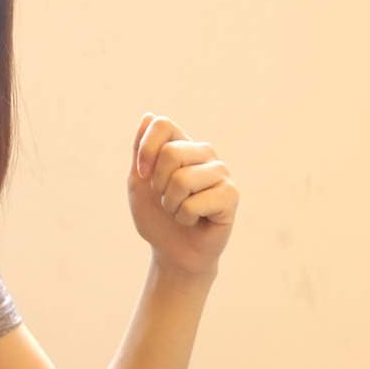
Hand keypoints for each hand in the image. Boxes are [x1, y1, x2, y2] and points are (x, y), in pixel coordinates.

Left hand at [127, 113, 238, 277]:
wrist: (173, 253)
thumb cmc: (158, 218)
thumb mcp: (139, 183)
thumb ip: (141, 151)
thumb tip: (148, 115)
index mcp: (182, 145)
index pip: (163, 124)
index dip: (146, 149)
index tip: (142, 175)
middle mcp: (204, 154)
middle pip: (170, 152)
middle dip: (158, 185)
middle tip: (166, 199)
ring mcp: (220, 173)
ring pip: (182, 179)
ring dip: (172, 204)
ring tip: (181, 211)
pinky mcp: (231, 195)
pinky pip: (196, 202)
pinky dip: (186, 216)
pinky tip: (196, 220)